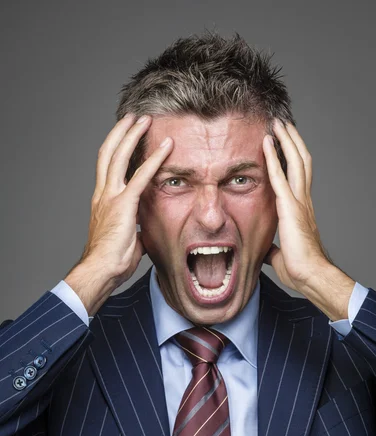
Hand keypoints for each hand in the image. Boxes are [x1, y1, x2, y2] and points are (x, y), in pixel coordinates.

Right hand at [81, 113, 172, 283]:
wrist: (101, 270)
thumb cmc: (112, 261)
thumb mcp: (126, 239)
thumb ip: (134, 228)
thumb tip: (143, 231)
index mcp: (102, 201)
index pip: (107, 167)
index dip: (115, 148)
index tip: (125, 136)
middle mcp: (103, 194)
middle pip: (108, 153)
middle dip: (121, 132)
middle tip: (133, 118)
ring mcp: (111, 197)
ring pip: (119, 156)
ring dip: (133, 135)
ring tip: (145, 119)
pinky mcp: (124, 205)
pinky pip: (141, 176)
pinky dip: (155, 159)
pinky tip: (167, 146)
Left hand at [262, 119, 331, 293]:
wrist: (310, 275)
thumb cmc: (300, 268)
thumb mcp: (280, 254)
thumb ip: (273, 246)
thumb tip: (265, 249)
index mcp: (301, 209)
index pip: (299, 176)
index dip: (292, 158)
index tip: (284, 144)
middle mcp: (303, 200)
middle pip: (302, 162)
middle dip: (292, 141)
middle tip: (283, 124)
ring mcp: (299, 202)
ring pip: (296, 161)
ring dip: (286, 140)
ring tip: (278, 123)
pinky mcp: (290, 207)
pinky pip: (280, 176)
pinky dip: (273, 157)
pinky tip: (267, 143)